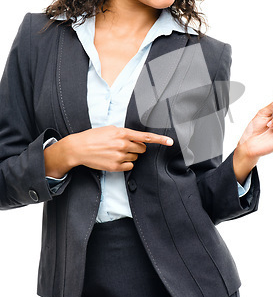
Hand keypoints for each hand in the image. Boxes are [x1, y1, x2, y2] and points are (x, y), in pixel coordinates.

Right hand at [44, 126, 173, 176]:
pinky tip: (115, 159)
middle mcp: (122, 144)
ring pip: (135, 157)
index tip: (170, 141)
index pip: (145, 137)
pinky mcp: (115, 167)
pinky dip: (126, 163)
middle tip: (125, 145)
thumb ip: (125, 133)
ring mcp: (119, 156)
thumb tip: (137, 138)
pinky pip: (129, 166)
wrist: (78, 148)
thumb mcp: (110, 129)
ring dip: (130, 155)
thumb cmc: (94, 137)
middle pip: (142, 148)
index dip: (160, 139)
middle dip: (138, 147)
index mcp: (122, 133)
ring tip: (116, 151)